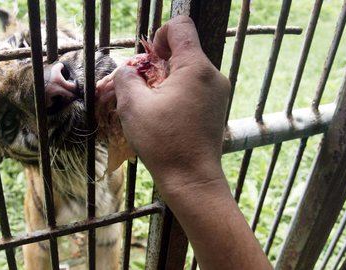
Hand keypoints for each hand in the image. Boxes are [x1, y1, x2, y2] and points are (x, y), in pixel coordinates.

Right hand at [112, 16, 230, 194]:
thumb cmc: (163, 142)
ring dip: (167, 80)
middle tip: (145, 89)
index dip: (159, 35)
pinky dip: (178, 93)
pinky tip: (166, 115)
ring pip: (188, 70)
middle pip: (183, 50)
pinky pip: (195, 87)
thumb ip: (126, 77)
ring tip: (154, 106)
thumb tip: (129, 71)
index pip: (181, 26)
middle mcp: (213, 75)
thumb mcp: (133, 106)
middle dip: (159, 63)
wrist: (192, 178)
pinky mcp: (217, 107)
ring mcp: (218, 92)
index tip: (150, 60)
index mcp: (196, 67)